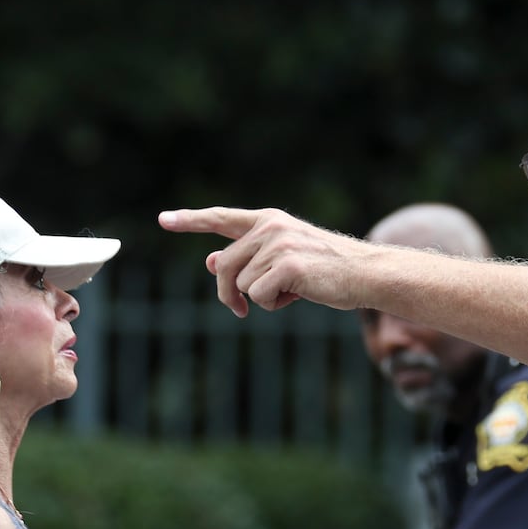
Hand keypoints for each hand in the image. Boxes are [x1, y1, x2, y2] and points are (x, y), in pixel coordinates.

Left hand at [158, 207, 367, 317]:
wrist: (363, 273)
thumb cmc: (325, 269)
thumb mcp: (283, 258)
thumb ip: (247, 257)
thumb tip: (209, 260)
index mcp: (268, 220)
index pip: (221, 218)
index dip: (191, 220)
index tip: (164, 220)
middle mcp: (270, 227)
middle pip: (224, 266)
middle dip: (229, 293)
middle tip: (240, 310)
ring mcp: (278, 245)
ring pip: (241, 285)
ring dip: (261, 298)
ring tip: (293, 289)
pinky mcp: (287, 265)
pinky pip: (257, 297)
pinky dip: (273, 304)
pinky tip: (298, 295)